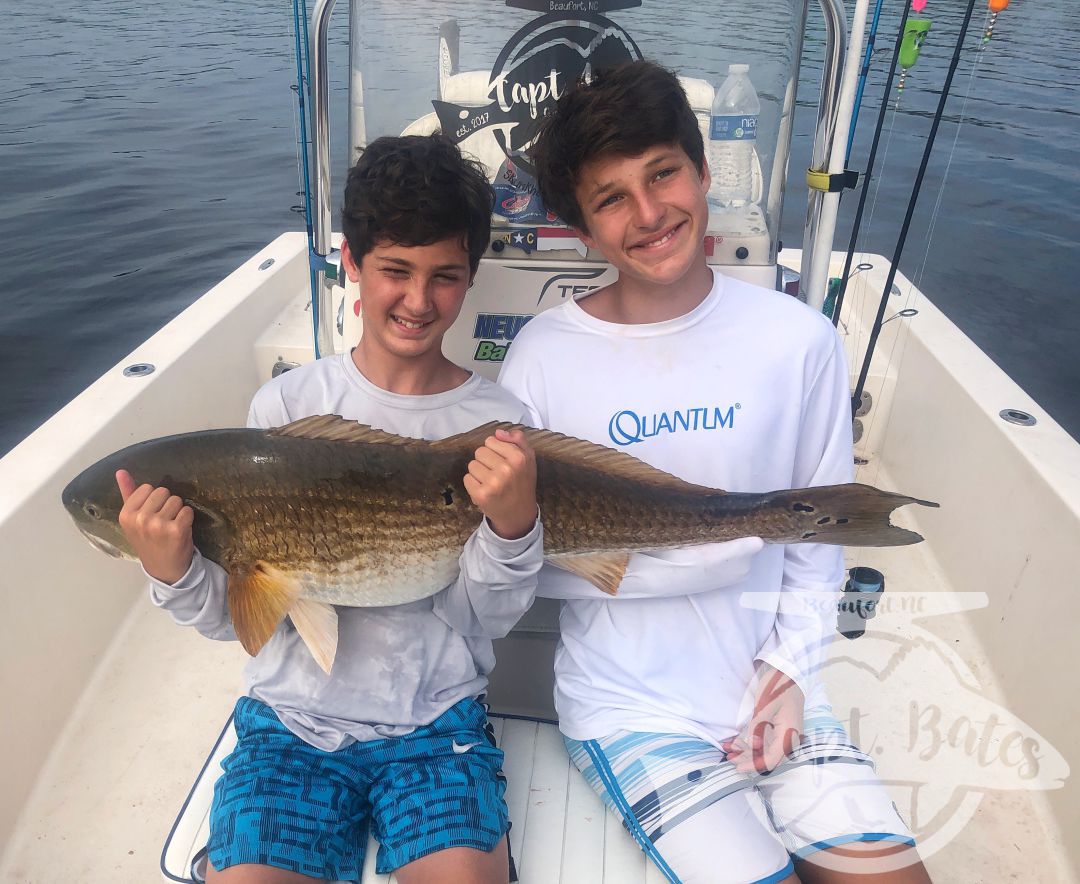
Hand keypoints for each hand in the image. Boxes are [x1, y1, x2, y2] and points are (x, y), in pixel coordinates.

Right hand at [116, 469, 194, 583]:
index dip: (153, 500)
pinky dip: (187, 518)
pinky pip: (187, 510)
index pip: (147, 488)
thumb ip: (128, 493)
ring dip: (178, 511)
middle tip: (163, 522)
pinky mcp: (176, 530)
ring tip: (171, 526)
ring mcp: (158, 525)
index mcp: (126, 515)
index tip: (152, 515)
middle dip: (166, 504)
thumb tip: (121, 471)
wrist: (164, 569)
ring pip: (177, 500)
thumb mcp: (133, 520)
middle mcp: (140, 519)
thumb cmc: (149, 541)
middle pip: (163, 491)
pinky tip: (181, 530)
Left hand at [463, 428, 537, 539]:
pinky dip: (473, 484)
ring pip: (472, 464)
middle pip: (480, 451)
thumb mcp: (528, 458)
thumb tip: (498, 432)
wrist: (519, 514)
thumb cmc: (522, 483)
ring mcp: (493, 483)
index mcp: (519, 458)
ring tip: (490, 482)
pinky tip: (485, 490)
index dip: (495, 450)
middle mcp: (506, 469)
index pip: (491, 440)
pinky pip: (467, 478)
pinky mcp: (481, 495)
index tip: (503, 461)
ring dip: (479, 472)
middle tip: (496, 473)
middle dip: (486, 460)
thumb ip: (518, 439)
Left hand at [721, 663, 803, 774]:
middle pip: (768, 756)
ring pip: (765, 749)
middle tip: (730, 759)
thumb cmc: (778, 685)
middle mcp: (788, 736)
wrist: (787, 672)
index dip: (755, 764)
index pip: (773, 758)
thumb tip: (753, 745)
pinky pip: (765, 740)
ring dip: (748, 752)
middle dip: (749, 759)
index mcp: (789, 733)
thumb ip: (759, 724)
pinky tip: (738, 742)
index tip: (739, 767)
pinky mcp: (778, 727)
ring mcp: (783, 732)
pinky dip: (751, 742)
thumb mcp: (766, 703)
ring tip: (730, 752)